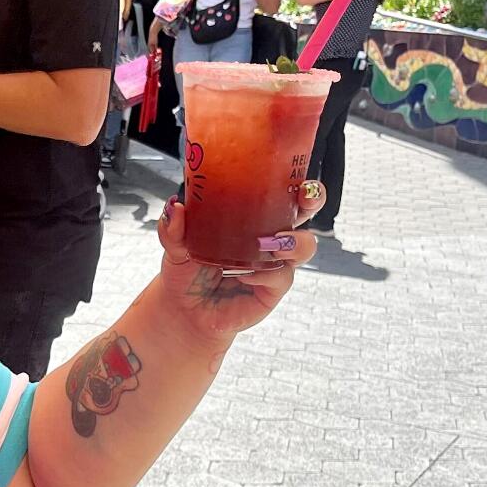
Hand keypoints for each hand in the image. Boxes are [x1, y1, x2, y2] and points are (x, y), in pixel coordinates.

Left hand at [154, 190, 317, 343]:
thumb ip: (173, 230)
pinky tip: (244, 275)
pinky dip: (265, 273)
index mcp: (252, 217)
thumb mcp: (176, 247)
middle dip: (313, 199)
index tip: (296, 174)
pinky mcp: (273, 289)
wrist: (184, 311)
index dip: (296, 180)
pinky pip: (282, 276)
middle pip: (306, 212)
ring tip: (270, 243)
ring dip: (293, 241)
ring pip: (303, 246)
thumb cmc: (186, 272)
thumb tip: (175, 207)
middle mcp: (270, 237)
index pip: (281, 191)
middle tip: (303, 199)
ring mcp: (275, 263)